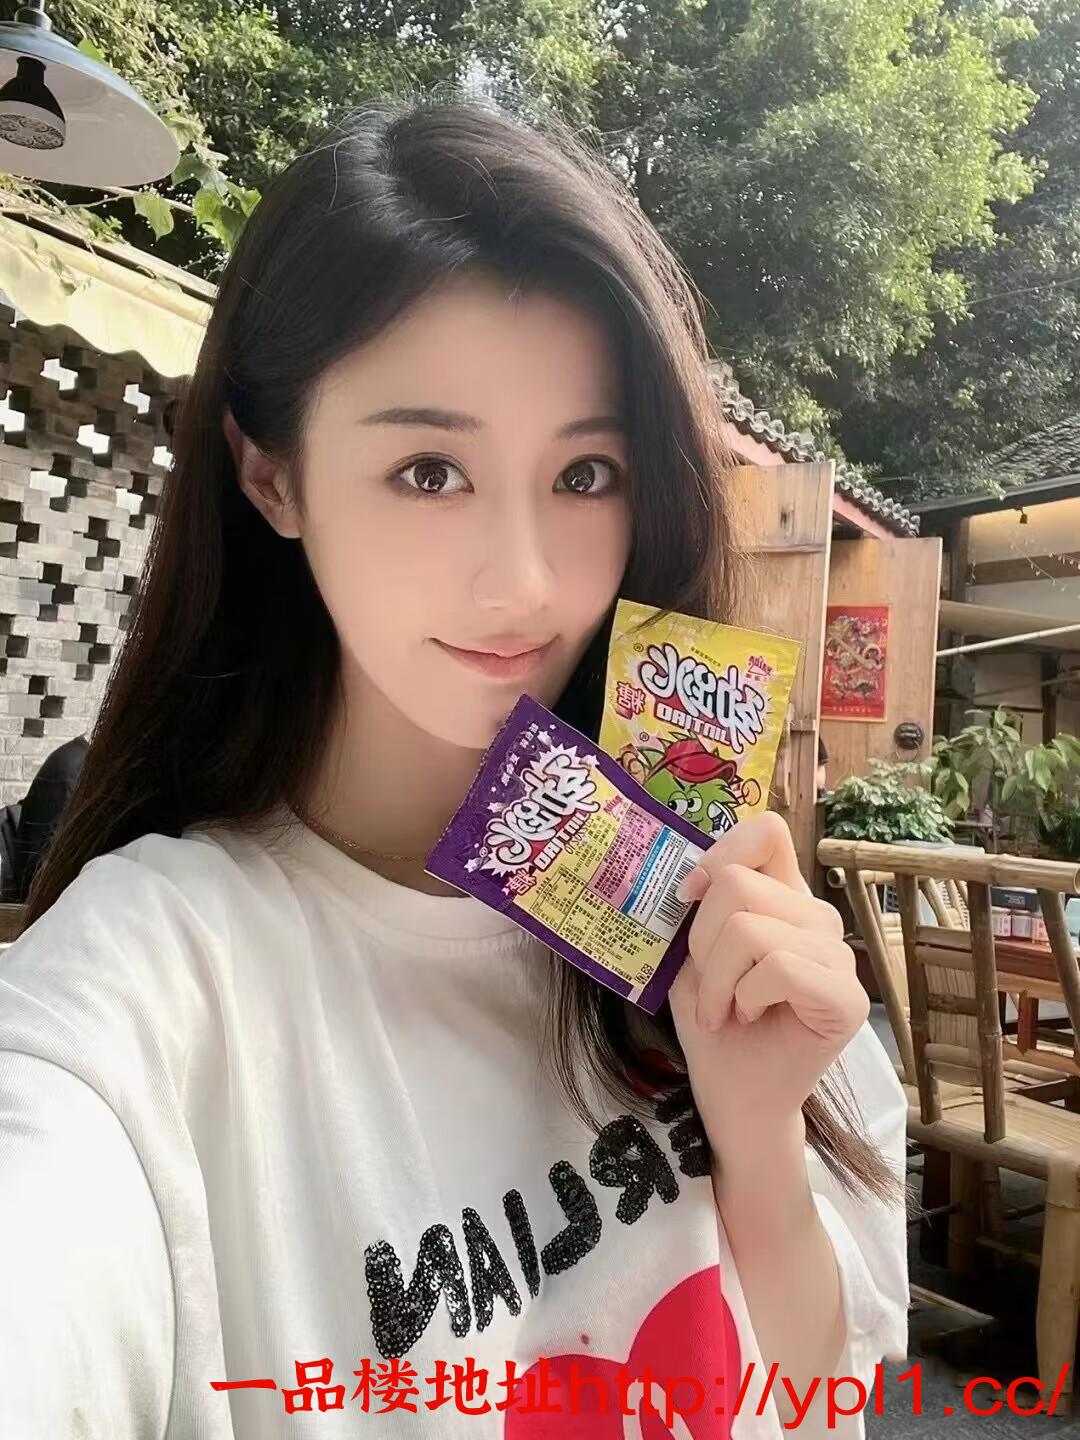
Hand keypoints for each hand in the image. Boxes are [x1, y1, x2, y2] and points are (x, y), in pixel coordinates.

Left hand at [669, 813, 868, 1144]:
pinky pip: (778, 968)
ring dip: (718, 979)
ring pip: (750, 929)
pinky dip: (744, 997)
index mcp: (782, 895)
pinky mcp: (847, 997)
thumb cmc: (712, 1019)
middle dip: (703, 942)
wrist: (731, 1091)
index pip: (767, 831)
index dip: (722, 851)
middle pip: (737, 885)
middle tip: (711, 985)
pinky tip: (748, 1018)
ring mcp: (838, 954)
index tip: (690, 894)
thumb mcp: (691, 952)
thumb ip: (698, 908)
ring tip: (726, 1008)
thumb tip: (691, 878)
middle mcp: (816, 916)